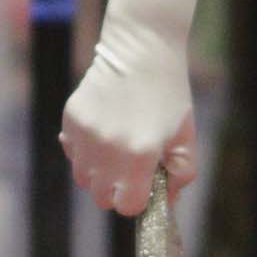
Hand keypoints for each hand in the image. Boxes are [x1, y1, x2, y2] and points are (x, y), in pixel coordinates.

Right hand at [61, 20, 193, 220]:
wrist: (140, 51)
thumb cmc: (168, 95)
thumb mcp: (185, 136)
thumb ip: (181, 175)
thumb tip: (167, 201)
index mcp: (140, 156)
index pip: (128, 206)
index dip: (138, 200)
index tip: (143, 186)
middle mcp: (107, 150)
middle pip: (102, 198)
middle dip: (117, 190)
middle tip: (130, 170)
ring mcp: (85, 135)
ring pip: (83, 179)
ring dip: (98, 174)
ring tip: (115, 151)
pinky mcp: (71, 120)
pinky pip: (71, 153)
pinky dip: (84, 152)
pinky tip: (102, 132)